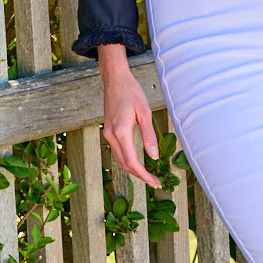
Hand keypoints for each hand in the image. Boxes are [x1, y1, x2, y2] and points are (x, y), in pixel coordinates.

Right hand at [98, 43, 162, 186]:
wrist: (115, 80)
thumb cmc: (131, 92)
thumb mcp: (145, 112)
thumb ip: (149, 136)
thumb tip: (154, 156)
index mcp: (121, 131)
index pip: (132, 161)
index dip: (144, 174)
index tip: (155, 182)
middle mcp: (111, 135)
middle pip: (124, 164)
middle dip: (140, 175)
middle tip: (155, 182)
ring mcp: (107, 134)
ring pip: (119, 160)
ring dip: (133, 170)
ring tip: (149, 176)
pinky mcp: (108, 131)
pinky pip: (118, 152)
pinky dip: (127, 161)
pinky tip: (138, 163)